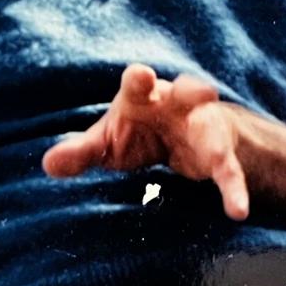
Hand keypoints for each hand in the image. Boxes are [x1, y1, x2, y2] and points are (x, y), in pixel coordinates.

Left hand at [42, 64, 249, 219]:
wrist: (182, 134)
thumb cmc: (137, 130)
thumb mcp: (107, 140)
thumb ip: (80, 152)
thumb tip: (48, 165)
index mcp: (143, 96)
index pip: (137, 84)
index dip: (139, 79)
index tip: (140, 75)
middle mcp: (177, 104)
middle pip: (186, 91)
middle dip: (193, 90)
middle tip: (203, 91)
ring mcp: (201, 127)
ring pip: (213, 132)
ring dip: (219, 143)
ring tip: (224, 160)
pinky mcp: (218, 154)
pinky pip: (228, 172)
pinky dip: (234, 189)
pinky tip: (238, 210)